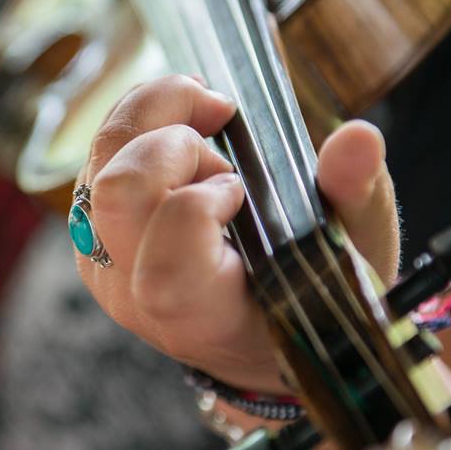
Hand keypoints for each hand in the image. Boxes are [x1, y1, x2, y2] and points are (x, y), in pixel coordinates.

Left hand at [75, 75, 399, 393]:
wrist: (254, 335)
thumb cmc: (308, 297)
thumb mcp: (350, 256)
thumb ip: (355, 198)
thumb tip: (359, 138)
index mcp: (203, 317)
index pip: (165, 267)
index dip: (199, 205)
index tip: (243, 187)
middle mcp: (135, 294)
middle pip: (118, 192)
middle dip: (176, 137)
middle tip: (225, 123)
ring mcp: (104, 262)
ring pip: (100, 160)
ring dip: (157, 115)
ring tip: (212, 114)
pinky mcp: (91, 231)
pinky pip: (97, 155)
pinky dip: (142, 119)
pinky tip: (189, 125)